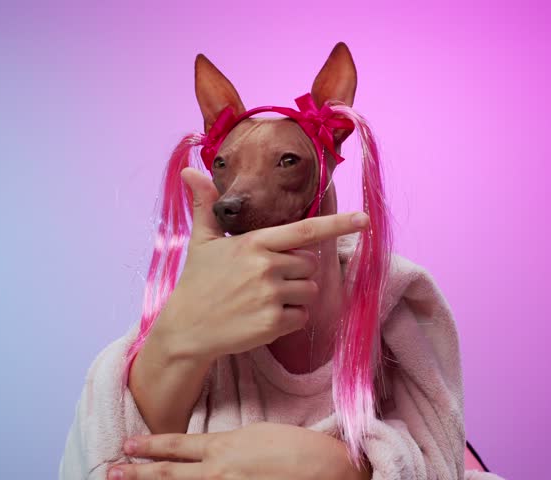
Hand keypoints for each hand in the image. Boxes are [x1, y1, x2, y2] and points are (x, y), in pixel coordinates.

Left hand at [108, 422, 371, 479]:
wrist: (331, 470)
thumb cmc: (300, 448)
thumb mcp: (259, 434)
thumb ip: (228, 445)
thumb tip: (210, 453)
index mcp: (225, 447)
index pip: (177, 446)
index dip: (150, 446)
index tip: (128, 445)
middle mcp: (219, 471)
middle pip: (169, 474)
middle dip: (138, 473)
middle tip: (112, 472)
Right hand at [149, 168, 368, 361]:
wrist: (186, 330)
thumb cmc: (196, 282)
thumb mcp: (201, 241)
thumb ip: (205, 205)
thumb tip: (189, 171)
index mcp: (255, 243)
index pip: (305, 230)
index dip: (338, 223)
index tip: (364, 218)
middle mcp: (267, 267)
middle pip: (310, 265)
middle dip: (295, 272)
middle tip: (263, 280)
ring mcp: (271, 296)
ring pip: (309, 291)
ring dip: (294, 296)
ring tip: (262, 299)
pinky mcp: (273, 323)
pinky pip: (301, 317)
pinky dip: (288, 320)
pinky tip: (262, 318)